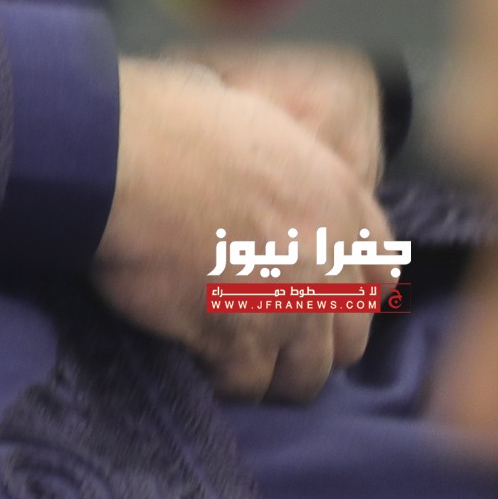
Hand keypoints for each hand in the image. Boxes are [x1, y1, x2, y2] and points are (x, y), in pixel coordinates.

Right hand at [92, 57, 388, 403]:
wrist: (117, 155)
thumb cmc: (166, 119)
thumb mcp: (251, 115)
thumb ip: (279, 160)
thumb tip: (250, 162)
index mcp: (337, 200)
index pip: (380, 275)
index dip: (349, 291)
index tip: (315, 293)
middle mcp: (328, 260)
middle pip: (349, 338)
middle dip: (313, 338)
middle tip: (266, 328)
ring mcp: (288, 307)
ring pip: (304, 375)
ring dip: (271, 368)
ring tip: (231, 353)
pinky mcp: (237, 338)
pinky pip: (244, 382)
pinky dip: (221, 376)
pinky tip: (194, 354)